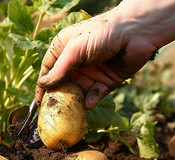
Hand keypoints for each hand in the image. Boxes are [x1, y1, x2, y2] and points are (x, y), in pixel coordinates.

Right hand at [35, 10, 157, 108]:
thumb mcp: (75, 50)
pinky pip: (95, 94)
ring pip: (77, 92)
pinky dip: (91, 100)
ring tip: (69, 112)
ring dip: (74, 101)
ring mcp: (91, 72)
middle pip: (61, 83)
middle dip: (57, 97)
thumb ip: (59, 69)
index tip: (38, 101)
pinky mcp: (106, 81)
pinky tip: (88, 104)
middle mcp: (76, 61)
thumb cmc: (102, 33)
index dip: (42, 85)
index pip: (48, 69)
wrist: (137, 32)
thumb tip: (43, 85)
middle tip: (51, 111)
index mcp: (64, 48)